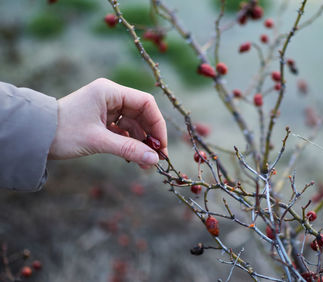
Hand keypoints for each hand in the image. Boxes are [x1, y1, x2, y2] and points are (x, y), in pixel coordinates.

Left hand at [48, 78, 166, 167]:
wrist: (34, 137)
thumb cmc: (63, 132)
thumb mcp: (98, 141)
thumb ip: (128, 149)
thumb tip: (155, 160)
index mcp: (109, 92)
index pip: (145, 103)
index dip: (157, 124)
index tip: (162, 146)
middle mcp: (110, 96)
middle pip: (141, 115)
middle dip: (150, 137)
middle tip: (157, 158)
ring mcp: (106, 108)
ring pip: (133, 125)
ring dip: (141, 143)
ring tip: (146, 164)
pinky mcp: (102, 120)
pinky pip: (123, 131)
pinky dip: (129, 144)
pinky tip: (134, 158)